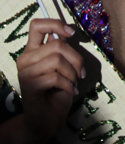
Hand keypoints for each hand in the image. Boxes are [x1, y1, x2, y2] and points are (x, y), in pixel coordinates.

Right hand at [16, 19, 83, 142]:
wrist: (47, 119)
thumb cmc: (58, 91)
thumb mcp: (64, 67)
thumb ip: (62, 50)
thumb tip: (68, 33)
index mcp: (33, 51)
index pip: (37, 25)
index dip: (56, 24)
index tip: (71, 34)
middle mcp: (26, 59)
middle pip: (57, 44)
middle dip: (76, 58)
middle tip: (80, 73)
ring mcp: (25, 72)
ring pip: (57, 60)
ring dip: (72, 73)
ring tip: (72, 83)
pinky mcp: (29, 86)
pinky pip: (55, 77)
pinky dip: (68, 85)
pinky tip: (69, 91)